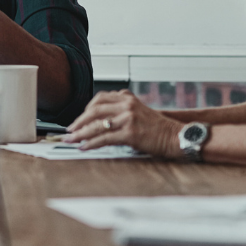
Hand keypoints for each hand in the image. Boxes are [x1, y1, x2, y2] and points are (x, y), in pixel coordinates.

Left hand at [63, 90, 183, 157]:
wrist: (175, 137)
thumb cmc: (158, 128)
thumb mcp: (139, 111)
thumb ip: (122, 110)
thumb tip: (100, 120)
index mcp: (128, 97)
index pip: (99, 98)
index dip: (86, 109)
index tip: (78, 119)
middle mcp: (127, 105)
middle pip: (94, 110)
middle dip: (79, 121)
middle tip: (69, 130)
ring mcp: (128, 118)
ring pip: (96, 125)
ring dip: (80, 133)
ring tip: (71, 140)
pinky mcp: (130, 133)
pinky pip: (104, 138)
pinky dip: (91, 143)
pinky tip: (84, 147)